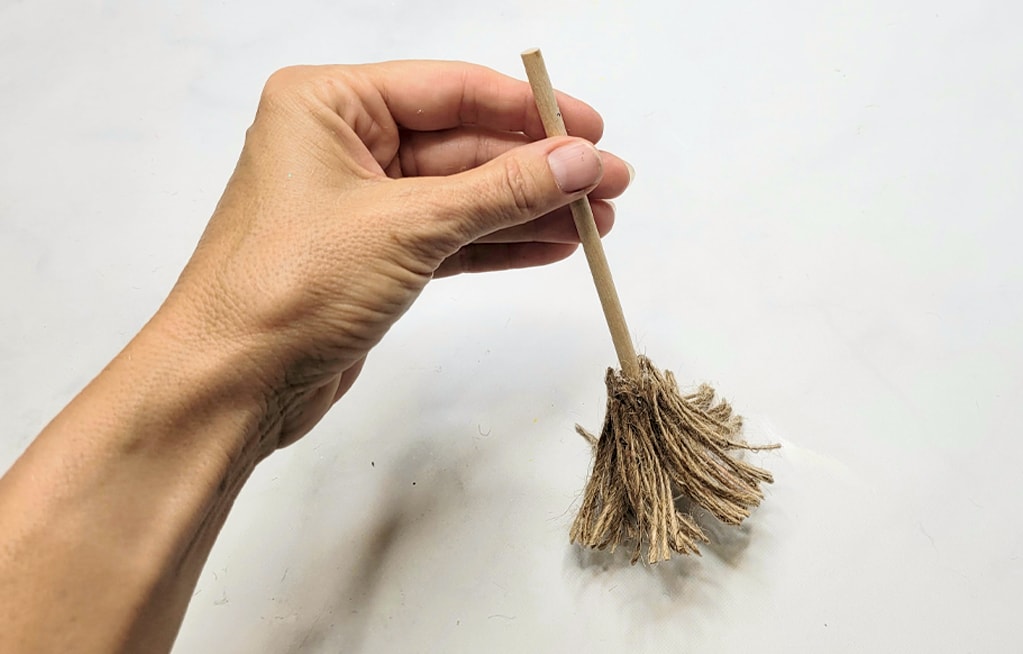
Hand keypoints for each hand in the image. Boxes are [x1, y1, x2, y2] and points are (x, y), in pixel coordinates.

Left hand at [157, 60, 631, 454]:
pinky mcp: (374, 257)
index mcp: (329, 104)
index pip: (450, 91)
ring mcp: (360, 203)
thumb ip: (501, 191)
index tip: (591, 130)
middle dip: (540, 169)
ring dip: (530, 209)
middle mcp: (343, 144)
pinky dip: (501, 242)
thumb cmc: (285, 289)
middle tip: (609, 185)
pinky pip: (453, 236)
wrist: (229, 385)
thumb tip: (580, 161)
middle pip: (465, 144)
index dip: (528, 111)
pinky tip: (553, 245)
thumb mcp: (407, 226)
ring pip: (465, 195)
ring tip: (597, 223)